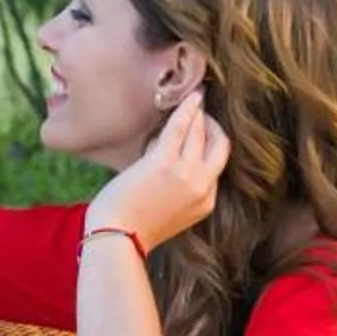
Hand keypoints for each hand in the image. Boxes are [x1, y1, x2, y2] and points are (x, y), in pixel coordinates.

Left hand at [87, 96, 231, 249]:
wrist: (116, 239)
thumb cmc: (133, 227)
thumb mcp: (169, 212)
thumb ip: (177, 189)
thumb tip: (165, 157)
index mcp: (205, 203)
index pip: (216, 165)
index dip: (210, 144)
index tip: (202, 130)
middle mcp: (202, 188)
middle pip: (219, 146)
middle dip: (213, 126)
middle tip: (202, 112)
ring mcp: (186, 175)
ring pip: (201, 132)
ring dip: (199, 113)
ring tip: (193, 99)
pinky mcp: (164, 163)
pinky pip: (181, 127)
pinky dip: (186, 109)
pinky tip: (189, 97)